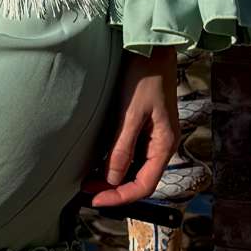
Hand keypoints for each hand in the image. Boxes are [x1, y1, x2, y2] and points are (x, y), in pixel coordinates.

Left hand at [83, 47, 181, 208]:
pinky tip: (99, 163)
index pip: (145, 185)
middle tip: (86, 191)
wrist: (150, 50)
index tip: (96, 200)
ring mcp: (153, 137)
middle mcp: (161, 145)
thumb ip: (122, 148)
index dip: (120, 197)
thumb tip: (112, 180)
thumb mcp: (130, 113)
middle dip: (114, 190)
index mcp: (164, 144)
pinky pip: (131, 155)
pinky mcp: (144, 128)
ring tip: (89, 181)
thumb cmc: (144, 77)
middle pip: (139, 180)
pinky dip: (115, 163)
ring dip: (113, 178)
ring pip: (134, 169)